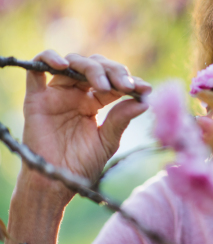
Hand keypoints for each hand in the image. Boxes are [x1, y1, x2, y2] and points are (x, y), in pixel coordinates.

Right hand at [21, 50, 151, 200]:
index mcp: (94, 102)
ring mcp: (56, 94)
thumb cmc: (82, 165)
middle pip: (95, 66)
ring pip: (72, 63)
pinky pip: (35, 70)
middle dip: (114, 72)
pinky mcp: (36, 99)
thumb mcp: (107, 141)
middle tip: (126, 86)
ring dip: (90, 68)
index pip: (113, 81)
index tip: (145, 89)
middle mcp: (75, 94)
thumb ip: (121, 119)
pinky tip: (64, 65)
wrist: (56, 184)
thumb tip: (145, 102)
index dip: (130, 81)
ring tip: (103, 84)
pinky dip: (48, 59)